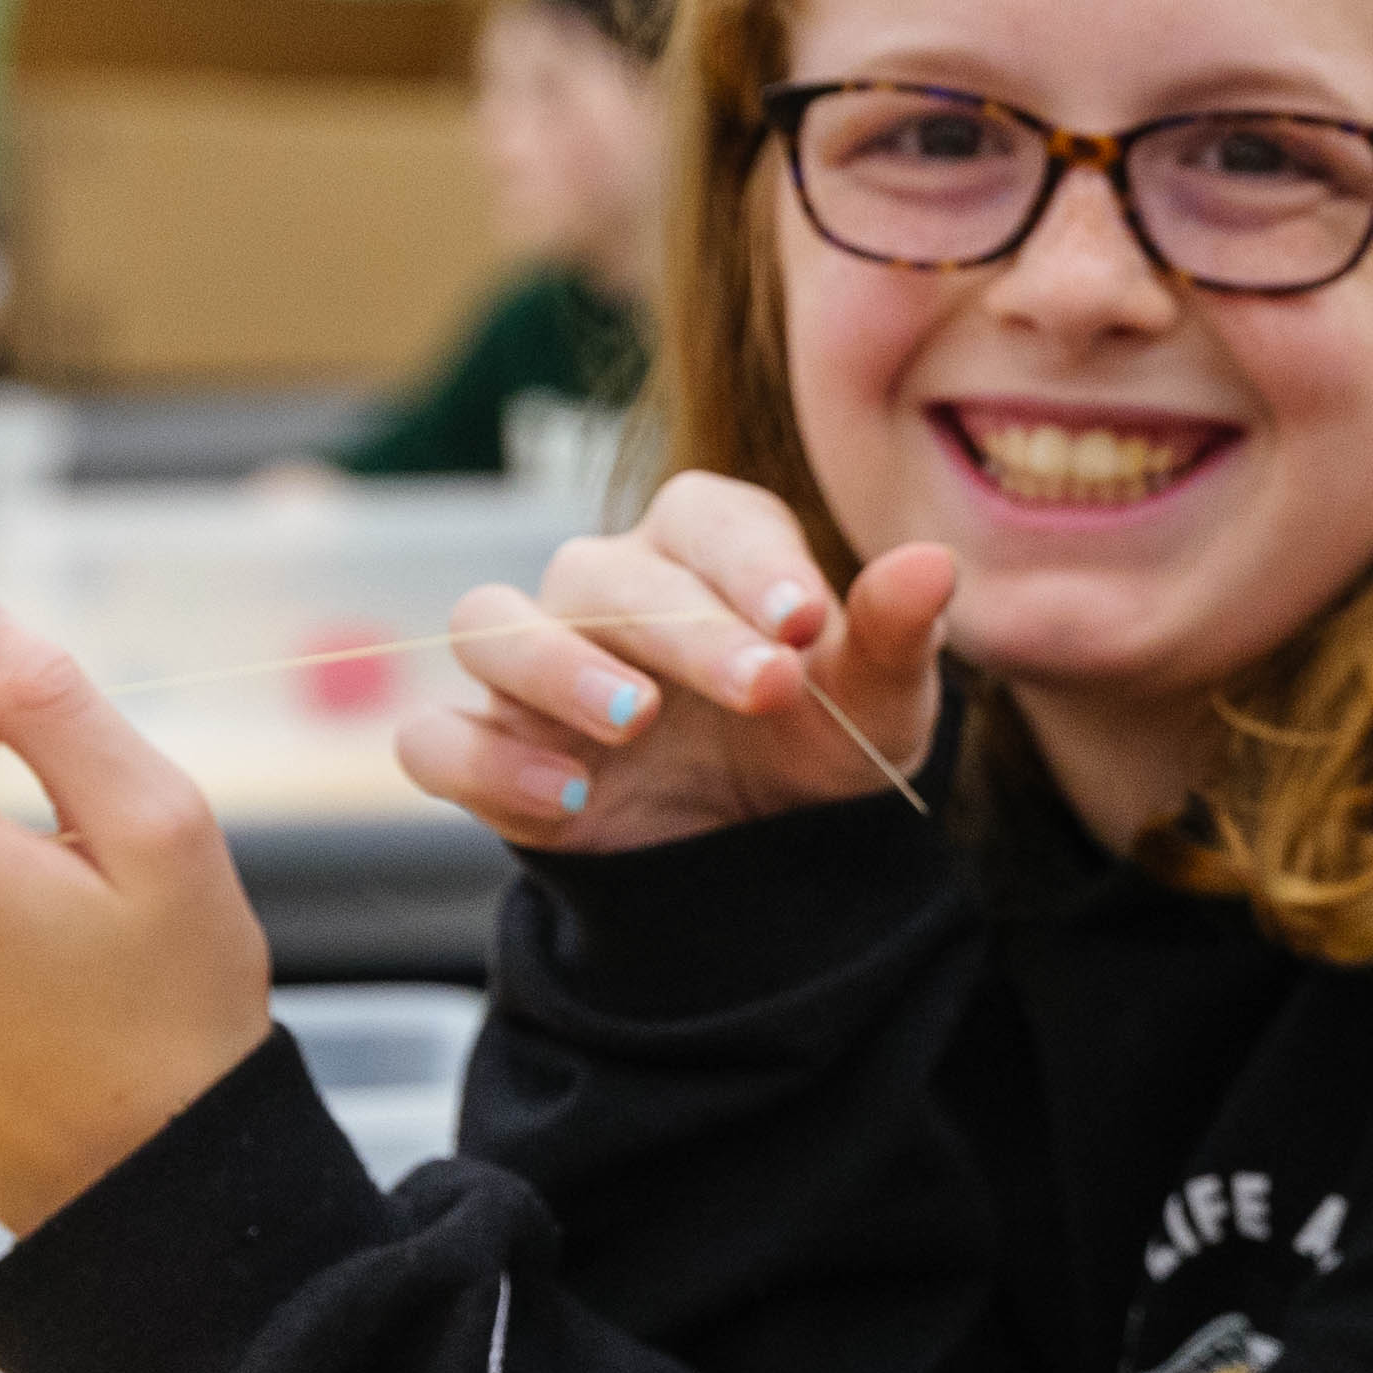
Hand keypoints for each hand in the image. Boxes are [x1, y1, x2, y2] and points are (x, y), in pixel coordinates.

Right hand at [397, 472, 956, 852]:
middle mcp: (603, 590)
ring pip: (490, 625)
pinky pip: (438, 740)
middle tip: (768, 687)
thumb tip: (934, 563)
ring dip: (558, 665)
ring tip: (637, 718)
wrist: (767, 854)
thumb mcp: (879, 705)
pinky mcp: (487, 753)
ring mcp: (531, 670)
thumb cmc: (820, 743)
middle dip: (688, 629)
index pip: (705, 518)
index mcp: (700, 551)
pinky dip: (484, 763)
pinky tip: (567, 796)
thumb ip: (897, 635)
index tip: (808, 621)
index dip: (751, 561)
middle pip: (606, 574)